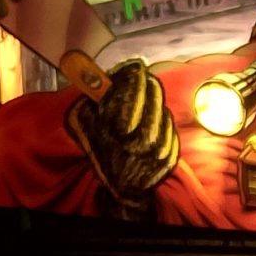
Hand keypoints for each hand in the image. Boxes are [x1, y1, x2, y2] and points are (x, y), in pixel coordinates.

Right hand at [65, 59, 178, 208]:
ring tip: (144, 106)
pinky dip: (163, 122)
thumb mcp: (84, 122)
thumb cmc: (100, 149)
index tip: (135, 67)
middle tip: (143, 79)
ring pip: (163, 111)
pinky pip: (171, 128)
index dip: (133, 75)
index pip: (131, 89)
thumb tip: (87, 67)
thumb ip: (90, 94)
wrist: (120, 188)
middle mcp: (138, 141)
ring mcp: (157, 151)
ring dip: (155, 104)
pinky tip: (152, 125)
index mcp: (114, 130)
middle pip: (152, 96)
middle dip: (147, 85)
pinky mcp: (170, 158)